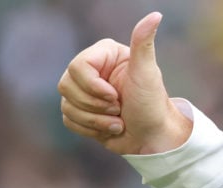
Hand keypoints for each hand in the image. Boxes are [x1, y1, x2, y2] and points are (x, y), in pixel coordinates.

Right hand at [58, 12, 191, 154]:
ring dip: (96, 120)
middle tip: (119, 109)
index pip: (78, 67)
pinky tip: (110, 128)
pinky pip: (68, 120)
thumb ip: (144, 43)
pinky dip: (90, 129)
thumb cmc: (153, 104)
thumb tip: (156, 15)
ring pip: (66, 105)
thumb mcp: (147, 73)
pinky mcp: (81, 111)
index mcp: (103, 56)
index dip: (94, 87)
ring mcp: (84, 91)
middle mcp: (91, 71)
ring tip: (119, 122)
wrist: (155, 137)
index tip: (116, 96)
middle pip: (66, 86)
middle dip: (96, 105)